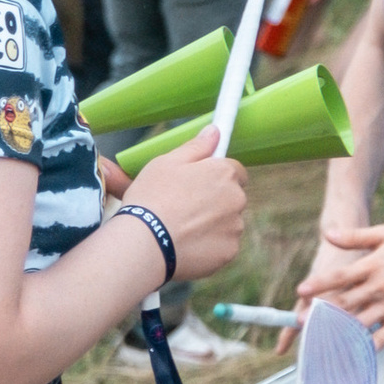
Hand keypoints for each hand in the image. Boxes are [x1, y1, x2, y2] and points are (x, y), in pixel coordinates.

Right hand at [122, 123, 247, 285]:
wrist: (146, 242)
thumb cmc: (152, 197)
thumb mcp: (166, 163)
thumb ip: (196, 147)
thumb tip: (215, 131)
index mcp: (224, 173)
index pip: (235, 171)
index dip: (216, 177)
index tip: (198, 185)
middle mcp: (237, 198)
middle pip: (232, 198)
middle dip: (215, 202)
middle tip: (184, 209)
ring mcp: (235, 227)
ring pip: (228, 223)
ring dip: (212, 225)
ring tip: (181, 230)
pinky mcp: (229, 252)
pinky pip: (223, 246)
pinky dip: (209, 247)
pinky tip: (186, 246)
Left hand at [300, 221, 383, 344]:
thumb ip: (356, 236)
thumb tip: (329, 234)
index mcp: (373, 265)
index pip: (342, 275)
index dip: (321, 283)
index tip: (302, 290)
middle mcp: (380, 287)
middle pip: (346, 303)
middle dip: (321, 313)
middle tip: (300, 322)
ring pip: (360, 323)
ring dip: (338, 333)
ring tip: (317, 341)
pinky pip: (381, 339)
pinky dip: (365, 348)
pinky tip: (349, 354)